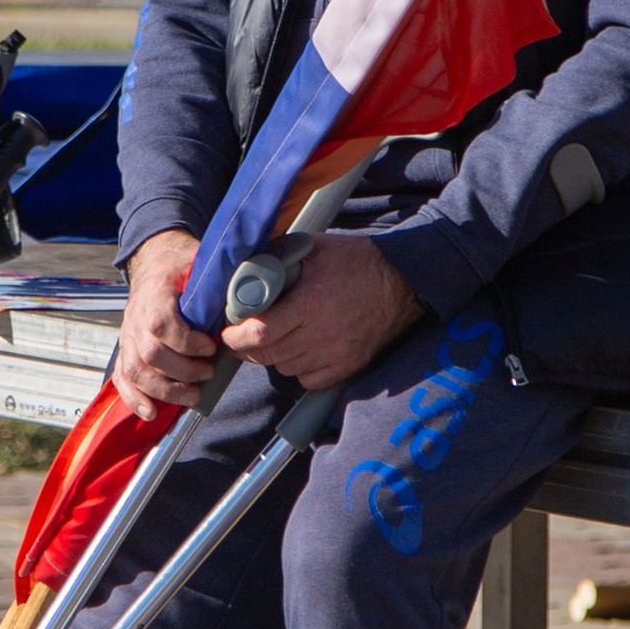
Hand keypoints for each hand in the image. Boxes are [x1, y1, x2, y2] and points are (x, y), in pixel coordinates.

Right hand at [113, 229, 217, 416]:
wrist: (157, 262)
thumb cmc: (183, 265)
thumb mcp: (202, 263)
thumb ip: (219, 283)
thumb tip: (248, 299)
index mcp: (155, 291)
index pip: (161, 323)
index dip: (187, 341)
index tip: (211, 346)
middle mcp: (136, 315)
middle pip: (150, 353)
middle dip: (184, 371)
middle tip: (209, 372)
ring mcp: (128, 334)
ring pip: (136, 370)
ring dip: (166, 389)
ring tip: (193, 395)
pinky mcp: (126, 349)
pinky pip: (122, 377)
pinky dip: (134, 398)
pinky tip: (151, 412)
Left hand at [221, 231, 420, 390]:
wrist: (402, 281)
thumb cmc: (358, 261)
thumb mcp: (316, 248)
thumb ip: (280, 256)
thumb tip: (248, 264)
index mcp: (310, 303)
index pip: (260, 333)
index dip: (236, 337)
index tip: (227, 332)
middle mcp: (321, 333)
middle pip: (267, 356)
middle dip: (245, 349)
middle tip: (239, 339)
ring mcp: (335, 354)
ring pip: (285, 368)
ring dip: (272, 357)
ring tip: (271, 340)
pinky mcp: (348, 366)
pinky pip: (309, 380)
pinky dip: (298, 369)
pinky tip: (299, 351)